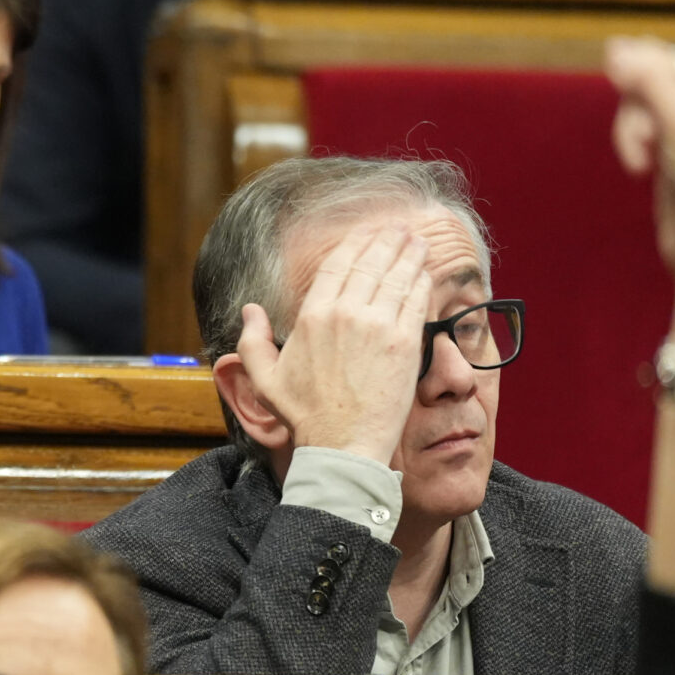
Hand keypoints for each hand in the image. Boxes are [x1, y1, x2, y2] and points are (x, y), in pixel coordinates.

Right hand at [233, 222, 431, 465]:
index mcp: (312, 316)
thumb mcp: (265, 378)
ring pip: (397, 276)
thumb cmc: (305, 414)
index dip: (355, 244)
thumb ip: (251, 340)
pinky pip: (416, 301)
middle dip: (387, 241)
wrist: (343, 444)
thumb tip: (249, 310)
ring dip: (409, 255)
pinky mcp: (405, 343)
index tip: (366, 234)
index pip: (337, 265)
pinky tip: (425, 273)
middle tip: (398, 230)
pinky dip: (421, 282)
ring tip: (417, 242)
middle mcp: (346, 313)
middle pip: (371, 263)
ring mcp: (378, 326)